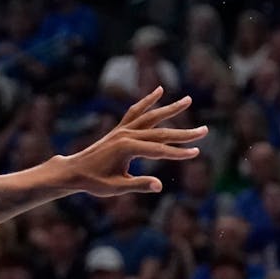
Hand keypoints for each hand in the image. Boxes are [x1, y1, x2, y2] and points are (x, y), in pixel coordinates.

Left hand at [62, 88, 206, 195]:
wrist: (74, 171)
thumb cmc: (94, 182)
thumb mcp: (116, 187)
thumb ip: (138, 185)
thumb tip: (159, 186)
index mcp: (127, 148)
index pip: (159, 150)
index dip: (178, 153)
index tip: (196, 152)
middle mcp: (126, 134)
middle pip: (160, 132)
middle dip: (184, 133)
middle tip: (205, 131)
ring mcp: (122, 129)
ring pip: (151, 116)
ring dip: (170, 109)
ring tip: (188, 100)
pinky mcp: (119, 129)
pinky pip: (136, 112)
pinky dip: (148, 101)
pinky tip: (159, 91)